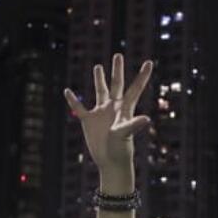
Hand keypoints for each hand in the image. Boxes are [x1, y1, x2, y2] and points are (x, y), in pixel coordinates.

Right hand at [63, 54, 154, 175]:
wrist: (110, 162)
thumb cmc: (120, 150)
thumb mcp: (125, 134)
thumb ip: (133, 125)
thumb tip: (146, 118)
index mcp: (124, 108)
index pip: (135, 88)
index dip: (142, 75)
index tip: (149, 62)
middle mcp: (113, 107)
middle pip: (116, 84)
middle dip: (117, 70)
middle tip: (118, 55)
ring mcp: (101, 113)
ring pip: (100, 91)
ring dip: (99, 79)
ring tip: (98, 66)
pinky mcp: (88, 121)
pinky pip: (79, 107)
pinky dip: (73, 100)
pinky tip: (67, 91)